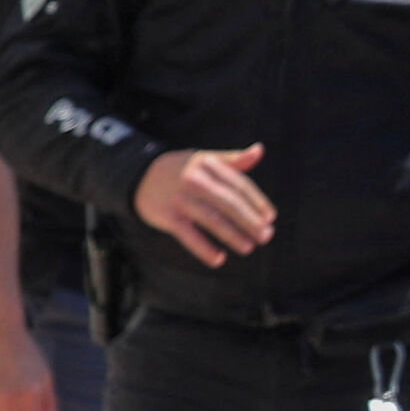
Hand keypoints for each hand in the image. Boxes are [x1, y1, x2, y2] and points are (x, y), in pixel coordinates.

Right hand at [132, 143, 273, 267]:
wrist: (139, 175)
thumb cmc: (182, 169)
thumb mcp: (205, 159)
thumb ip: (233, 160)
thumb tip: (259, 151)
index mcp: (208, 164)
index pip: (238, 184)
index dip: (256, 201)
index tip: (270, 217)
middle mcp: (195, 180)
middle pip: (228, 202)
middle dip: (249, 221)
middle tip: (266, 236)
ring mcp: (181, 199)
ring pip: (211, 220)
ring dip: (232, 235)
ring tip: (248, 247)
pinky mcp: (168, 217)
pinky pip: (189, 236)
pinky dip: (204, 249)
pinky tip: (219, 259)